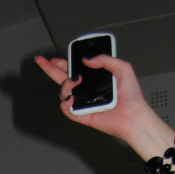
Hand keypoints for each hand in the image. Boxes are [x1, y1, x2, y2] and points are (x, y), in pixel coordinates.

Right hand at [35, 53, 154, 144]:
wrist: (132, 115)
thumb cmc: (131, 95)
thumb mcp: (122, 68)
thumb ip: (105, 59)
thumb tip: (86, 59)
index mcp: (94, 79)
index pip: (74, 69)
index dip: (63, 63)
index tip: (55, 58)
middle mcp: (86, 90)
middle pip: (62, 78)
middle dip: (49, 69)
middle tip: (41, 61)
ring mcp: (83, 102)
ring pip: (63, 91)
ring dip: (64, 85)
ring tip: (74, 82)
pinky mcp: (81, 115)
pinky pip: (66, 109)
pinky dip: (65, 102)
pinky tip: (70, 98)